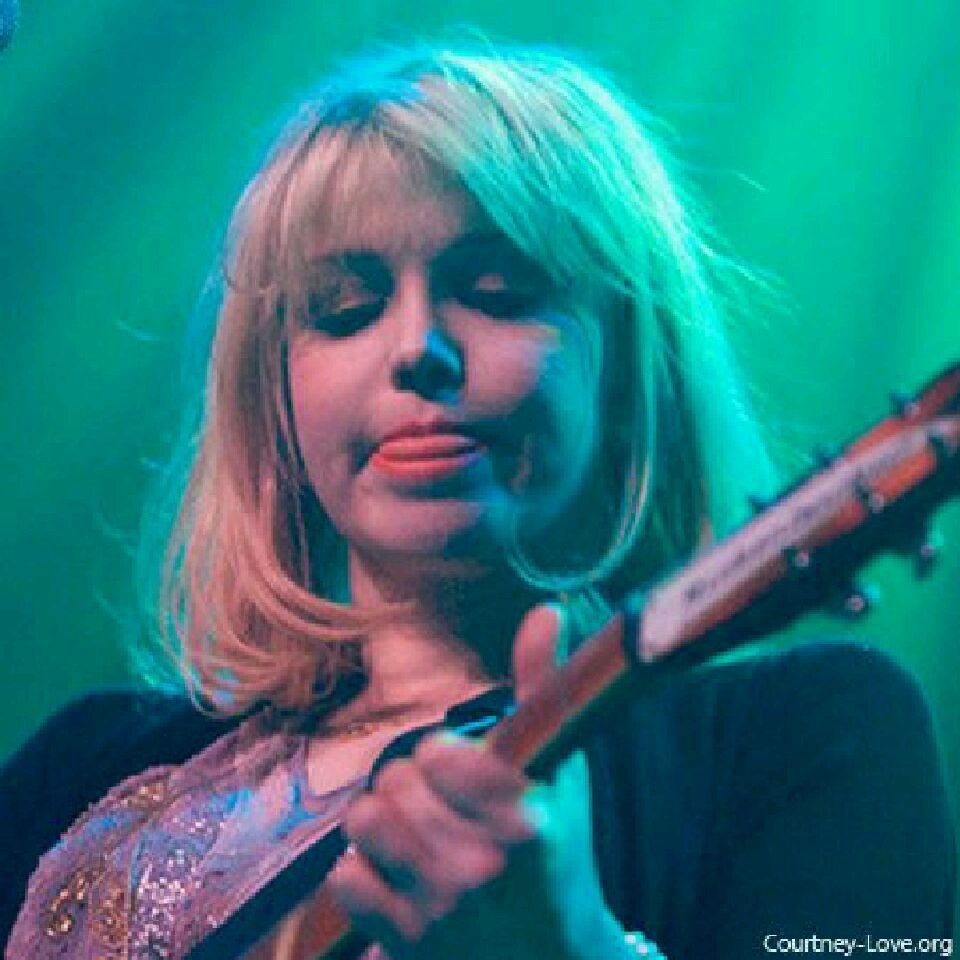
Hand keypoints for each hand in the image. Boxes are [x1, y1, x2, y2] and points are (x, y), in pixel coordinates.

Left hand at [327, 604, 626, 959]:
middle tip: (443, 808)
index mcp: (524, 821)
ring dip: (384, 821)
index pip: (439, 755)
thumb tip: (545, 611)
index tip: (461, 773)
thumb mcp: (561, 774)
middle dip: (416, 787)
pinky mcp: (403, 946)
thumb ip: (543, 690)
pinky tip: (396, 878)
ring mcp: (439, 912)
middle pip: (398, 781)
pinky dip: (363, 872)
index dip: (445, 757)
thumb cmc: (557, 855)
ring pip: (365, 820)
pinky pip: (343, 878)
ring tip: (413, 833)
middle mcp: (480, 868)